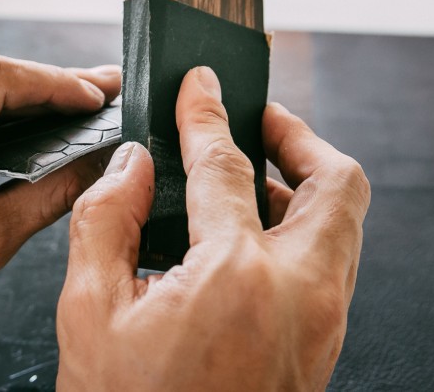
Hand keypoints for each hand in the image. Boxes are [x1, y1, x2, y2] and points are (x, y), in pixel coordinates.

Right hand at [57, 66, 370, 390]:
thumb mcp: (90, 315)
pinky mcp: (323, 348)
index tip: (201, 85)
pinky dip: (302, 230)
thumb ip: (105, 221)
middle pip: (338, 183)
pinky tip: (250, 234)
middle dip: (299, 137)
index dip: (208, 113)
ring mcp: (323, 326)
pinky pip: (331, 264)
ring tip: (250, 175)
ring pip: (344, 225)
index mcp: (236, 278)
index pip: (228, 164)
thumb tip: (131, 166)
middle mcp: (301, 296)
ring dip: (304, 185)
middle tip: (257, 120)